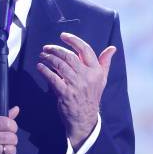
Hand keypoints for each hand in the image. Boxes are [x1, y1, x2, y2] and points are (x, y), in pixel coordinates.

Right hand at [0, 106, 19, 153]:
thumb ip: (1, 118)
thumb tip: (17, 109)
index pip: (8, 123)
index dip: (13, 126)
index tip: (10, 128)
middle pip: (12, 137)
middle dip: (12, 139)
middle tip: (5, 140)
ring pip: (11, 150)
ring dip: (10, 150)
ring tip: (2, 148)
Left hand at [37, 33, 115, 149]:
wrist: (85, 118)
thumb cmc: (92, 96)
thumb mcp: (102, 79)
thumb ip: (105, 62)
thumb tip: (112, 48)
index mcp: (96, 70)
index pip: (85, 50)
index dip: (73, 40)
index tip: (63, 35)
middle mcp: (87, 76)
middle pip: (69, 56)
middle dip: (56, 49)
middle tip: (46, 48)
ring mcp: (76, 85)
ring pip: (60, 65)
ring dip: (49, 58)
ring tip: (42, 56)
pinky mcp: (65, 93)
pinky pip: (53, 78)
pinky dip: (45, 71)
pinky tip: (40, 67)